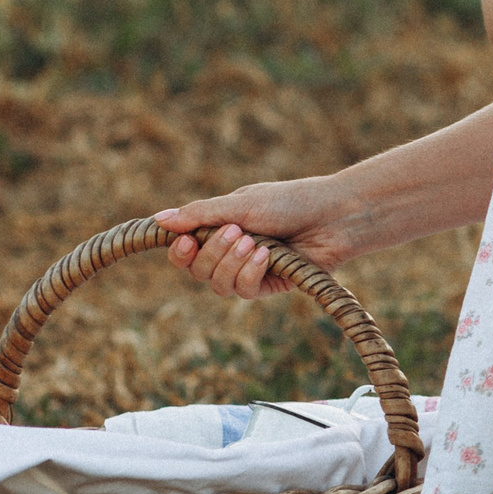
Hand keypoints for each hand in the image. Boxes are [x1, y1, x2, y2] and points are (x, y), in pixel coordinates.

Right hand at [156, 176, 350, 298]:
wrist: (333, 215)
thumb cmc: (290, 202)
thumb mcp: (241, 204)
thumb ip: (200, 214)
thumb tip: (159, 220)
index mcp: (219, 229)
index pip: (185, 251)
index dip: (179, 252)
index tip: (185, 242)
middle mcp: (230, 252)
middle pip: (197, 271)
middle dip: (213, 253)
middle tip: (237, 231)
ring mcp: (249, 271)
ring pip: (218, 285)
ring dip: (231, 264)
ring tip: (254, 242)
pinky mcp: (269, 285)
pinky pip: (244, 291)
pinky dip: (250, 273)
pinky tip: (266, 257)